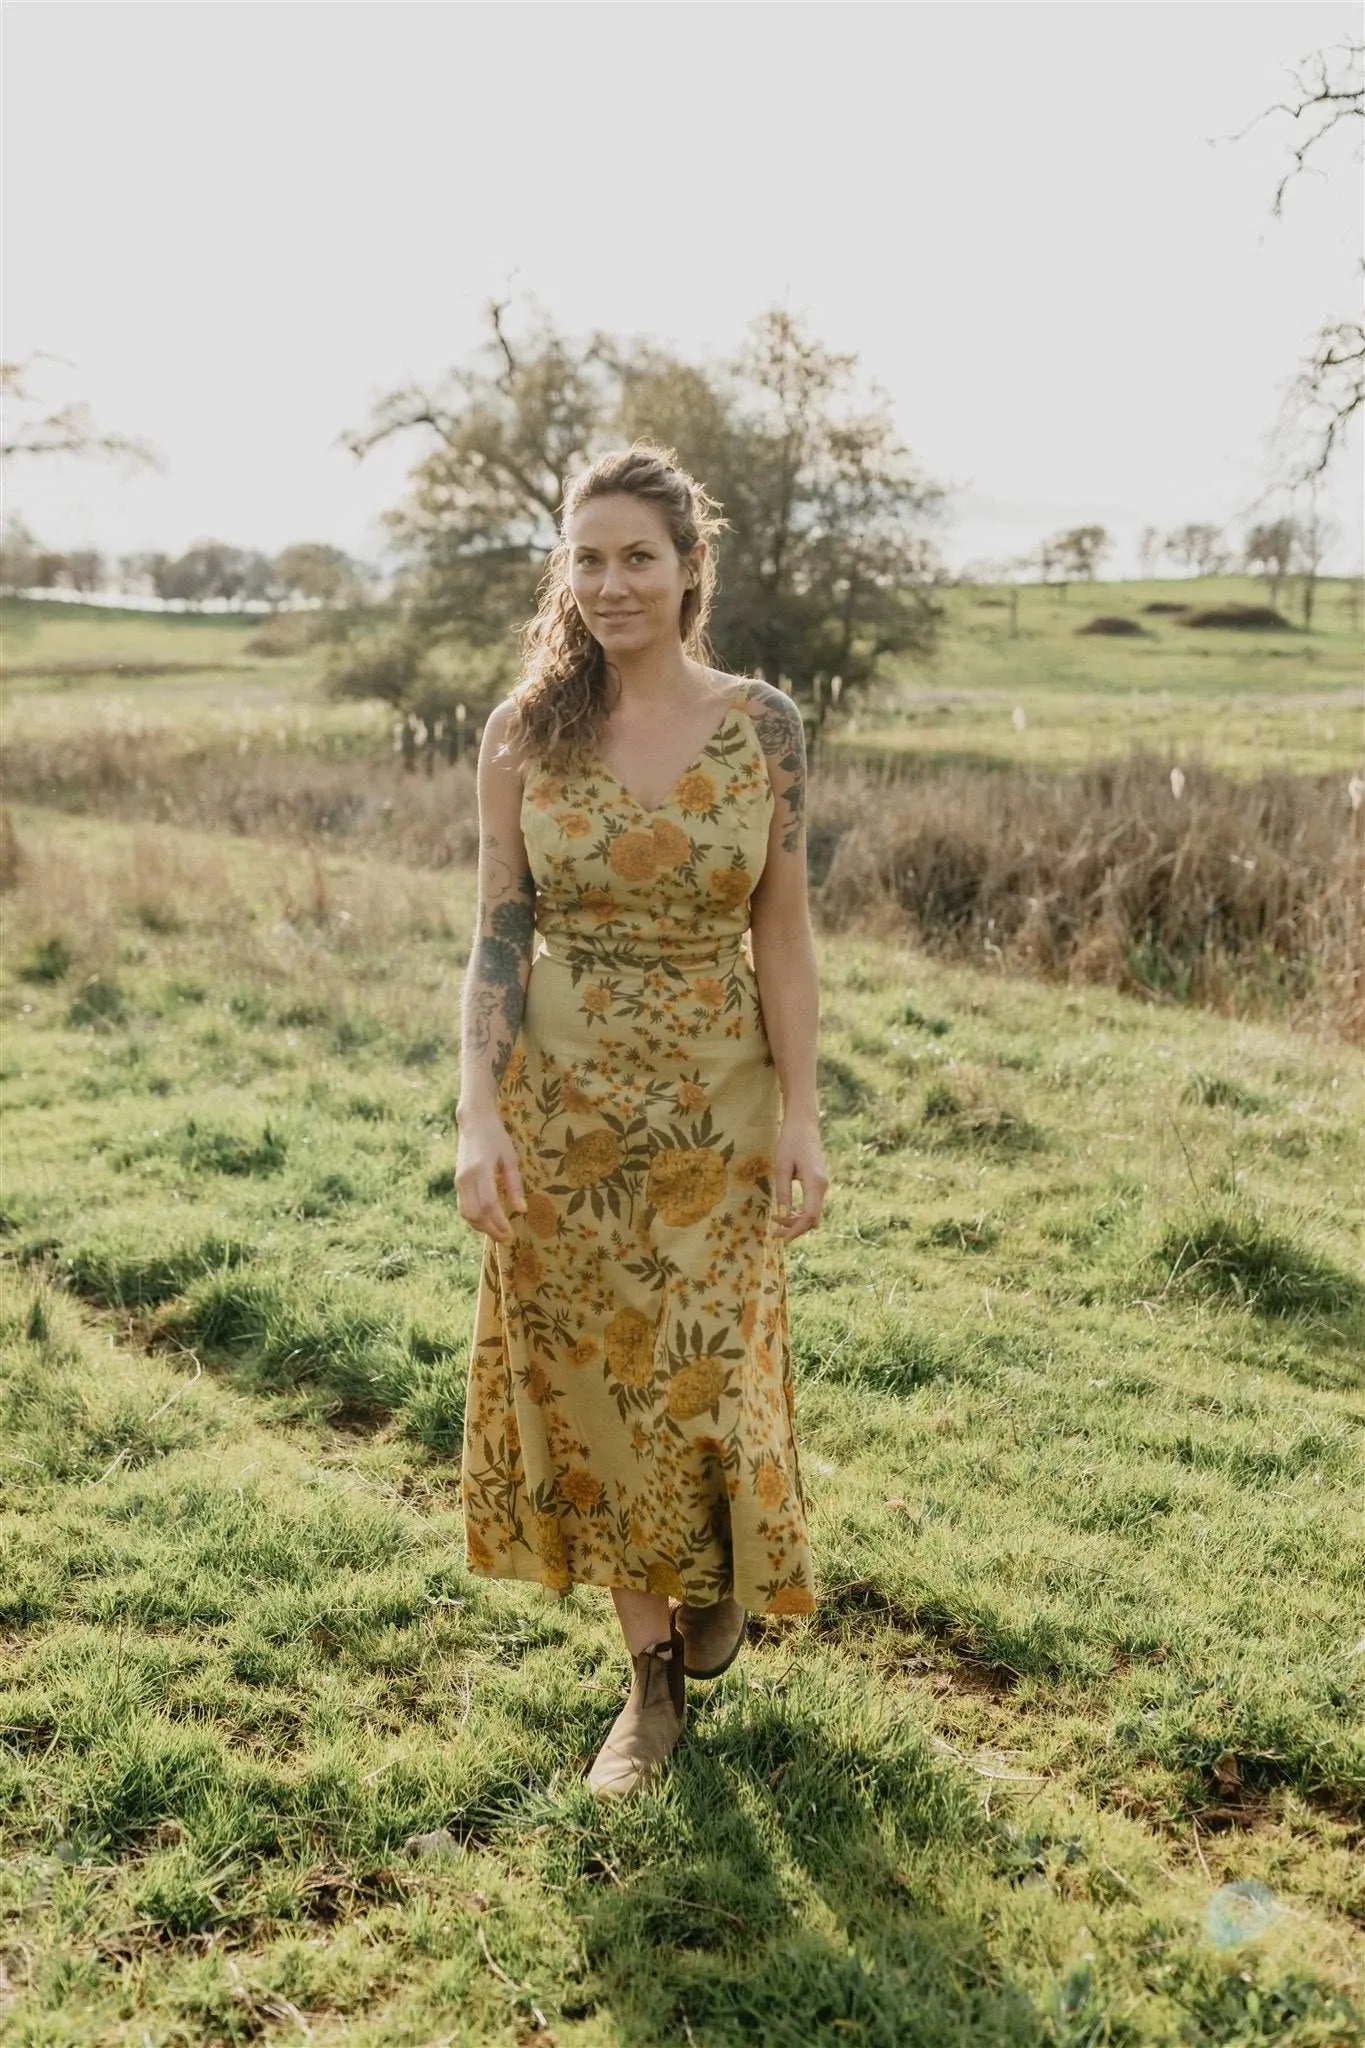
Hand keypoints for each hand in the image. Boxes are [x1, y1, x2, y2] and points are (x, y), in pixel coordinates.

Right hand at [455, 1110, 526, 1242]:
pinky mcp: (457, 1182)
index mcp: (481, 1169)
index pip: (489, 1204)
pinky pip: (463, 1207)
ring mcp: (459, 1181)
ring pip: (466, 1214)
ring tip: (499, 1233)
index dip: (499, 1222)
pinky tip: (489, 1222)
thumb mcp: (510, 1158)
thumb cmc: (496, 1137)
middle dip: (490, 1230)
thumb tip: (521, 1210)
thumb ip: (515, 1185)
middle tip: (507, 1238)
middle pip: (474, 1214)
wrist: (473, 1121)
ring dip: (481, 1227)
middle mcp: (466, 1177)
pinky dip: (475, 1219)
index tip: (512, 1233)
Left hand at [771, 1113, 827, 1239]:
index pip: (809, 1216)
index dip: (796, 1230)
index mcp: (815, 1183)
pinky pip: (812, 1205)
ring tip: (776, 1220)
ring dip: (796, 1221)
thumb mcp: (781, 1166)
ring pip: (813, 1213)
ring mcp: (822, 1185)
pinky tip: (786, 1211)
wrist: (804, 1124)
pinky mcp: (819, 1183)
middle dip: (795, 1228)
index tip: (781, 1237)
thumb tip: (782, 1213)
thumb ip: (783, 1191)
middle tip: (774, 1231)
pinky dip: (800, 1212)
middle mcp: (822, 1187)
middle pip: (813, 1219)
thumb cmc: (790, 1142)